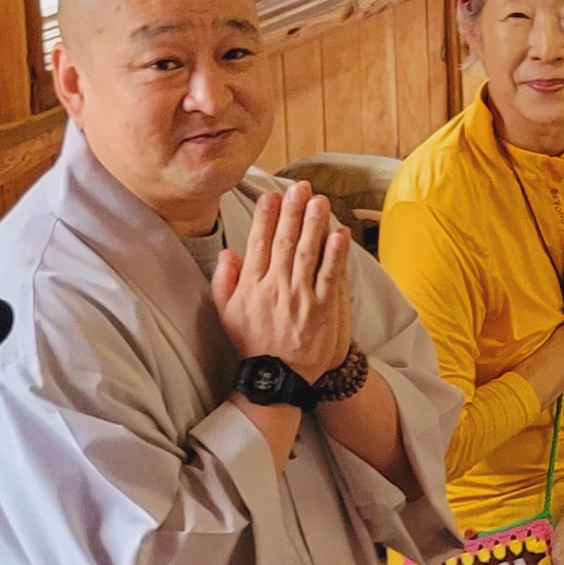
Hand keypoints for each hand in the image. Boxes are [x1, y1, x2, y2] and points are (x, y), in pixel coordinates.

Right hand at [214, 180, 354, 379]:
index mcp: (252, 286)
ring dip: (314, 223)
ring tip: (320, 200)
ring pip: (308, 253)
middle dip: (293, 211)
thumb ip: (224, 282)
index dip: (266, 216)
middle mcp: (275, 287)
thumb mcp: (227, 314)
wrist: (277, 377)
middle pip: (285, 241)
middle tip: (300, 187)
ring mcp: (301, 298)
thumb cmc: (253, 344)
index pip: (259, 243)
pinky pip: (330, 275)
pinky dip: (335, 253)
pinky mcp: (323, 309)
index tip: (272, 196)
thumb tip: (228, 253)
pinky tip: (339, 234)